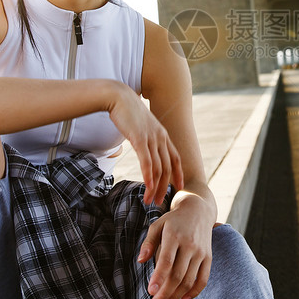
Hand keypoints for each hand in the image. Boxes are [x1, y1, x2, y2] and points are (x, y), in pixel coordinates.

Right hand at [107, 83, 183, 204]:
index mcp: (163, 135)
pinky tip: (148, 188)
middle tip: (159, 202)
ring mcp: (151, 138)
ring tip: (150, 201)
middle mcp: (161, 137)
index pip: (176, 158)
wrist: (119, 97)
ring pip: (158, 168)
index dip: (178, 174)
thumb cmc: (127, 112)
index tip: (179, 187)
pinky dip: (149, 177)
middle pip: (168, 168)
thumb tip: (143, 146)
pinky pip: (147, 162)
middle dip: (165, 187)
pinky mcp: (140, 139)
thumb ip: (146, 136)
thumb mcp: (142, 125)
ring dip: (155, 187)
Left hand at [138, 194, 214, 298]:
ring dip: (176, 296)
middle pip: (178, 275)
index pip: (167, 260)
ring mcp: (201, 252)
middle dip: (165, 293)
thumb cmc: (174, 220)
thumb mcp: (157, 225)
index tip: (150, 292)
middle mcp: (190, 244)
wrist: (198, 210)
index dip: (159, 278)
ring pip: (189, 280)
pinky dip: (194, 292)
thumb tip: (141, 261)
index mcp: (174, 235)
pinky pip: (203, 279)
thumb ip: (148, 243)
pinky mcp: (208, 257)